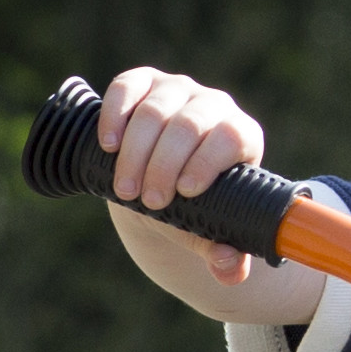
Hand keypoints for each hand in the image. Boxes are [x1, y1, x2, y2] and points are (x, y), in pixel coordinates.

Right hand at [97, 64, 273, 280]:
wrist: (160, 181)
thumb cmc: (194, 204)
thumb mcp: (211, 228)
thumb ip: (225, 253)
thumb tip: (229, 268)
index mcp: (241, 135)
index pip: (232, 136)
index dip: (207, 161)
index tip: (184, 193)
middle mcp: (213, 105)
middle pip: (190, 124)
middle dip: (165, 165)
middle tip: (149, 202)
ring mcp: (177, 90)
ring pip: (156, 110)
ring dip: (136, 152)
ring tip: (125, 191)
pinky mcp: (143, 83)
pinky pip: (128, 86)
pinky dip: (115, 114)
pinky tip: (108, 145)